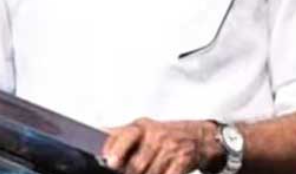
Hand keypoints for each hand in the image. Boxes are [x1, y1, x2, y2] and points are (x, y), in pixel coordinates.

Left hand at [102, 118, 220, 173]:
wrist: (199, 136)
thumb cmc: (164, 134)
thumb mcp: (141, 128)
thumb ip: (119, 134)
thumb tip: (97, 133)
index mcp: (142, 127)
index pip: (127, 135)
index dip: (117, 148)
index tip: (110, 161)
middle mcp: (156, 135)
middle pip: (137, 162)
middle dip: (130, 172)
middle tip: (126, 172)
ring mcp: (170, 148)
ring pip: (150, 172)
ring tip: (145, 171)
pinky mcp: (183, 161)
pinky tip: (159, 173)